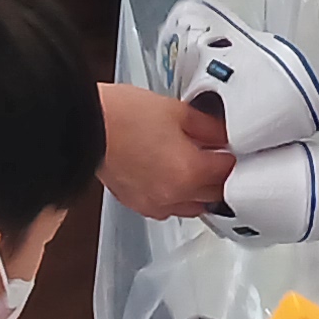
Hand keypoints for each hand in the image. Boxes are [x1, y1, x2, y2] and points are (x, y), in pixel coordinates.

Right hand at [97, 81, 232, 220]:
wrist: (83, 126)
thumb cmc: (122, 115)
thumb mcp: (177, 110)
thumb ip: (208, 126)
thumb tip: (225, 134)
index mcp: (190, 171)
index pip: (230, 171)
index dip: (235, 155)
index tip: (235, 146)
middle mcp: (175, 195)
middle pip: (216, 194)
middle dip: (221, 176)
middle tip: (219, 156)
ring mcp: (155, 203)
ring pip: (194, 206)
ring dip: (202, 191)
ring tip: (197, 167)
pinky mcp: (138, 204)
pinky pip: (169, 208)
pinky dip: (177, 196)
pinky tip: (172, 177)